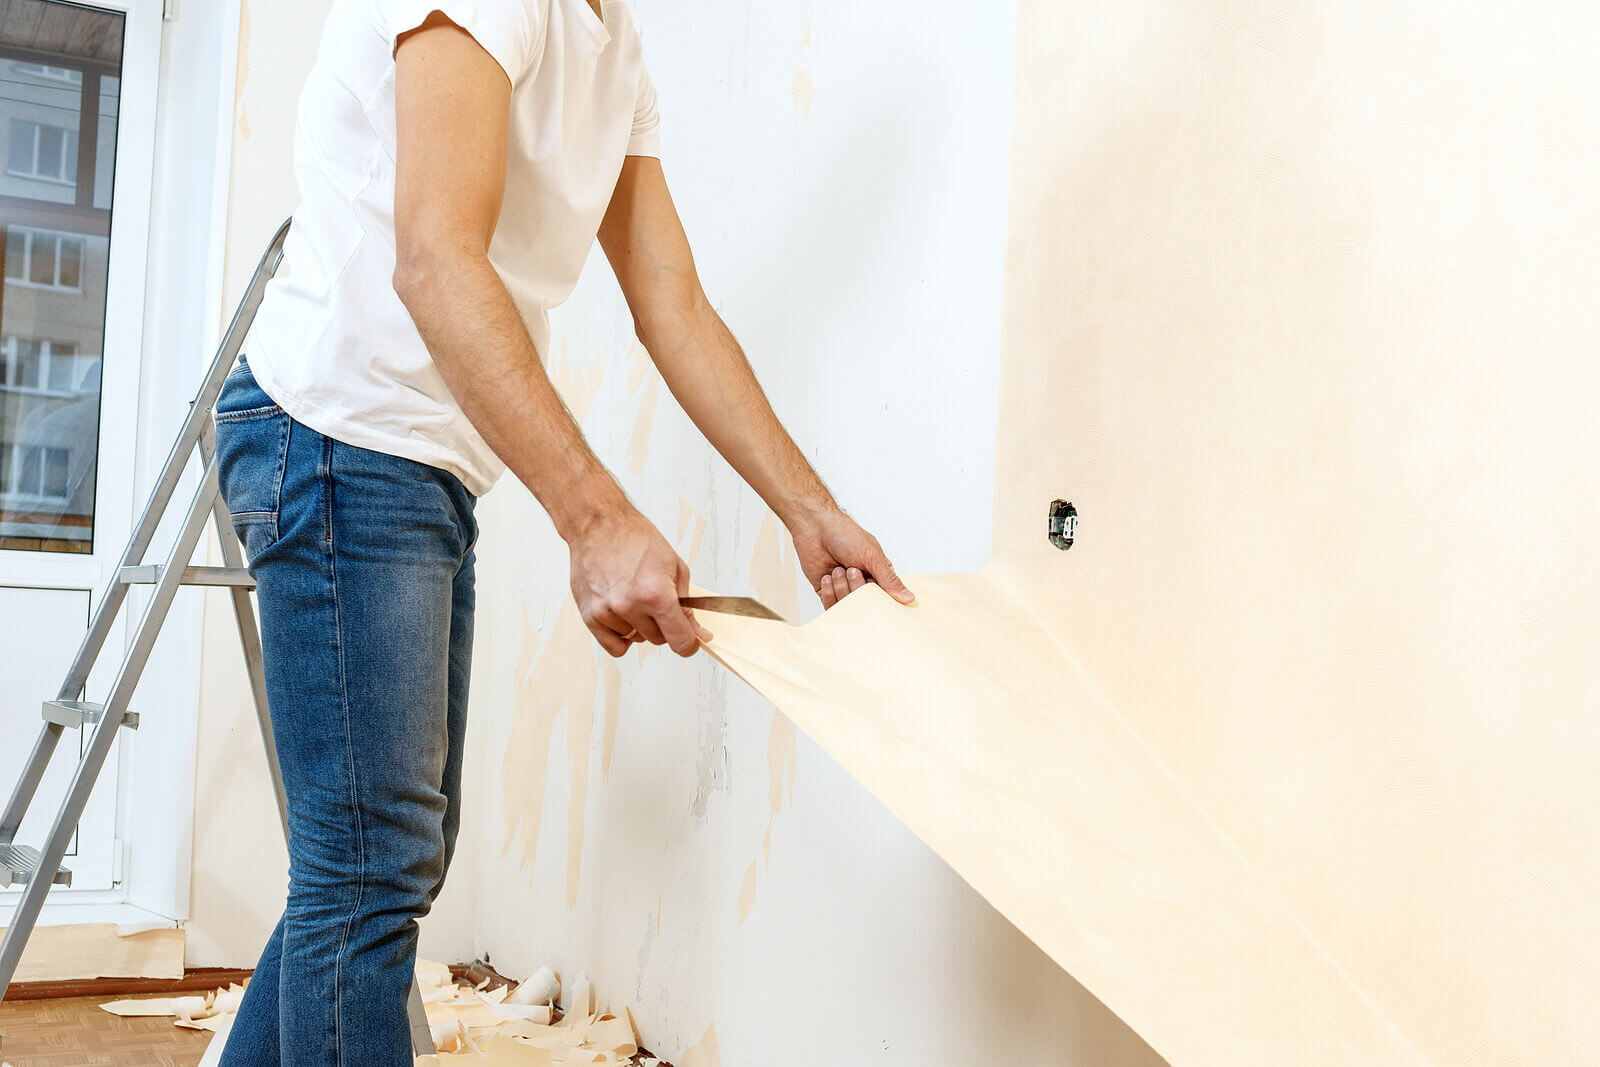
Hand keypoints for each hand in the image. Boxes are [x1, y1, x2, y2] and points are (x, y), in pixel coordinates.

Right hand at [568, 505, 712, 656]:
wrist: (599, 525)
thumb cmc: (635, 539)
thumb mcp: (675, 567)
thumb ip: (687, 605)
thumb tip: (698, 634)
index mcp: (656, 594)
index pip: (680, 640)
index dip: (690, 644)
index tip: (690, 642)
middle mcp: (630, 606)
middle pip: (659, 640)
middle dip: (664, 625)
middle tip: (656, 601)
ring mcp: (607, 613)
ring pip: (636, 640)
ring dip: (640, 626)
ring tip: (634, 597)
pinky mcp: (590, 616)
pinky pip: (614, 646)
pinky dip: (622, 637)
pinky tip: (623, 617)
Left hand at [788, 505, 915, 609]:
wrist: (815, 528)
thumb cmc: (845, 534)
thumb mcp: (872, 556)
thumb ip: (889, 579)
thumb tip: (909, 597)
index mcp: (878, 574)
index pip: (886, 598)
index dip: (881, 600)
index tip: (876, 595)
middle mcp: (862, 582)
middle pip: (865, 604)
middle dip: (857, 587)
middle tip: (853, 570)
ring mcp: (844, 588)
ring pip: (847, 605)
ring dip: (842, 587)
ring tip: (838, 569)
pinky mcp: (827, 591)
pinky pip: (831, 605)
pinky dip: (830, 592)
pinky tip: (828, 575)